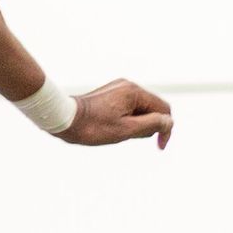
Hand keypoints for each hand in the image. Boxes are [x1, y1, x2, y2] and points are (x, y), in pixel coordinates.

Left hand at [55, 78, 172, 148]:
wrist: (63, 118)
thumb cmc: (91, 127)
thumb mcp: (125, 130)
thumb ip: (151, 125)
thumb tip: (169, 122)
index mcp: (134, 92)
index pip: (163, 109)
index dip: (165, 129)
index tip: (159, 146)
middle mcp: (128, 86)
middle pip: (152, 109)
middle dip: (146, 126)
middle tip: (127, 136)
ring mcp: (118, 89)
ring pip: (140, 110)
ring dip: (135, 124)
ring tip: (116, 131)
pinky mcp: (110, 95)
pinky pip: (128, 108)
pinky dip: (126, 120)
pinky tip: (112, 128)